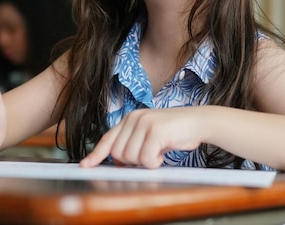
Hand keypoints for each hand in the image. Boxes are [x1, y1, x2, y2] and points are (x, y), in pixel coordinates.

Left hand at [80, 107, 205, 167]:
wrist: (198, 121)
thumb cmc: (174, 131)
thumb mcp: (149, 134)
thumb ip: (132, 142)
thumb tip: (116, 160)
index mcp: (130, 119)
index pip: (107, 138)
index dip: (96, 154)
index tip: (85, 165)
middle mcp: (134, 118)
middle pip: (118, 153)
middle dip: (132, 161)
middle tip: (149, 155)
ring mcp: (144, 123)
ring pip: (131, 158)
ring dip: (146, 162)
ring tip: (158, 151)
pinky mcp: (155, 130)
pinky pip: (146, 159)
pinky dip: (155, 162)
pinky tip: (163, 153)